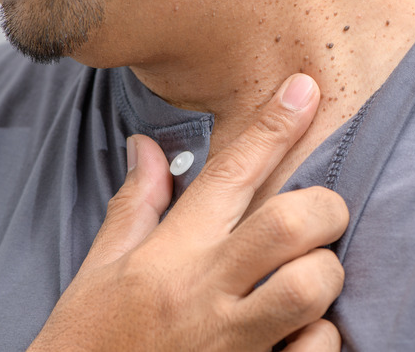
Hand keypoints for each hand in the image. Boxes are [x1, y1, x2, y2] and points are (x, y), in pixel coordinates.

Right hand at [28, 74, 348, 350]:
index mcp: (170, 254)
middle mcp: (205, 291)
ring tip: (312, 276)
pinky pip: (316, 351)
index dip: (273, 125)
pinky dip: (322, 337)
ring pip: (310, 286)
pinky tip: (303, 332)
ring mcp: (232, 342)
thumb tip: (148, 147)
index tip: (304, 90)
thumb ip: (136, 204)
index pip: (230, 173)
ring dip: (325, 273)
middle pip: (288, 223)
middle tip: (320, 215)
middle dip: (323, 208)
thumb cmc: (89, 340)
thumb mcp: (101, 267)